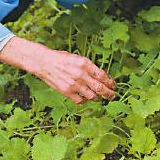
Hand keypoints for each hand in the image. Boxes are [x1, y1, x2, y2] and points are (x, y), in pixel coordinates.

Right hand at [0, 37, 115, 103]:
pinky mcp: (66, 92)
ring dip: (98, 98)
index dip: (110, 82)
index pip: (103, 76)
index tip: (113, 85)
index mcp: (85, 64)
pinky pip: (80, 100)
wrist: (45, 62)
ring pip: (92, 96)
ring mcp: (74, 84)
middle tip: (113, 95)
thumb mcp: (78, 58)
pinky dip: (85, 101)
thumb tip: (102, 77)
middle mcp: (81, 74)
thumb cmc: (62, 59)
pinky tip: (86, 98)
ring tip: (100, 98)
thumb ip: (90, 68)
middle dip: (109, 93)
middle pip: (100, 88)